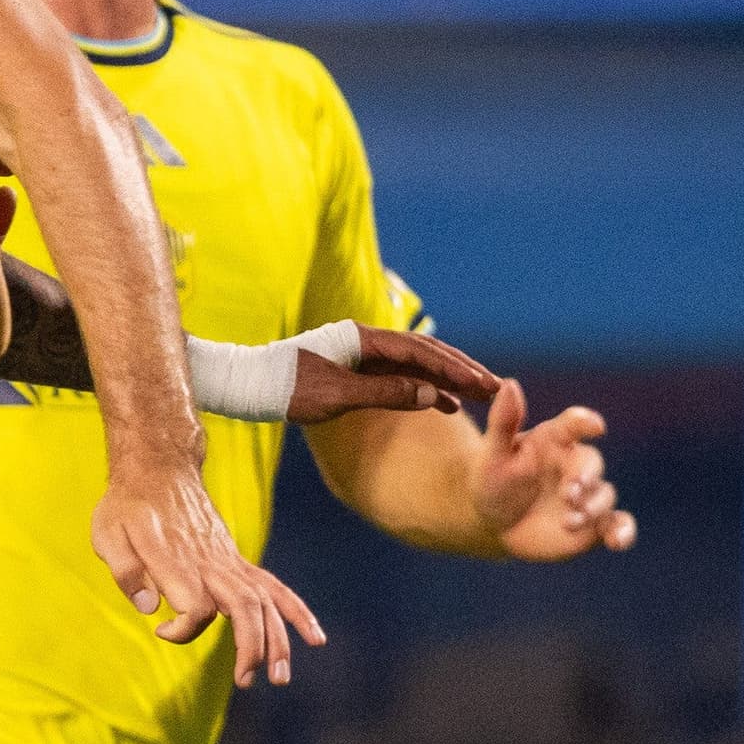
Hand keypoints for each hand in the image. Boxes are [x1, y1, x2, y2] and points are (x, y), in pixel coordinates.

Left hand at [90, 465, 327, 685]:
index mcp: (178, 559)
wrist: (160, 468)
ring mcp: (228, 560)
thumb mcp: (107, 533)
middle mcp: (210, 562)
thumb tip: (150, 609)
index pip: (196, 606)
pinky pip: (272, 587)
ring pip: (264, 601)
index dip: (184, 628)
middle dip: (251, 647)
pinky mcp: (236, 560)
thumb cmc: (128, 505)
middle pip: (244, 607)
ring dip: (277, 640)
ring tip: (281, 678)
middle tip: (245, 681)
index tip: (162, 630)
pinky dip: (296, 612)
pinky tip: (314, 638)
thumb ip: (126, 570)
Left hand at [289, 326, 498, 424]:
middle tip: (494, 388)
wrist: (249, 384)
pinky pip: (401, 375)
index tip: (483, 384)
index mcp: (363, 340)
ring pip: (416, 363)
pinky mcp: (358, 369)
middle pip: (425, 352)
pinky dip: (424, 387)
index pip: (421, 352)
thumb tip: (432, 393)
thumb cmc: (288, 389)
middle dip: (461, 369)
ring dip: (447, 378)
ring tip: (479, 397)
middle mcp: (367, 341)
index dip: (455, 368)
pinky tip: (445, 404)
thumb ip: (386, 393)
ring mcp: (363, 354)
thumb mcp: (337, 396)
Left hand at [470, 379, 632, 561]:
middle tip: (569, 493)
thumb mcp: (492, 455)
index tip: (594, 426)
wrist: (494, 523)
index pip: (574, 424)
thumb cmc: (491, 481)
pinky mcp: (595, 523)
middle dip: (585, 477)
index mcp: (555, 440)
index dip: (585, 423)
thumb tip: (510, 383)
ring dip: (592, 508)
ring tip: (569, 521)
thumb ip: (503, 422)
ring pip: (604, 495)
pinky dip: (624, 532)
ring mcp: (588, 494)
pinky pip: (618, 524)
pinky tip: (618, 542)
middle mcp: (576, 465)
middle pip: (592, 464)